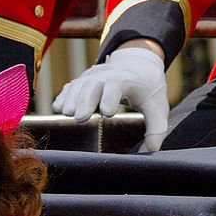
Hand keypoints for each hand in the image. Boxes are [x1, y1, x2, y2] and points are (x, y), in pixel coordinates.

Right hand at [52, 45, 168, 150]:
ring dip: (71, 99)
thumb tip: (154, 150)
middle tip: (80, 119)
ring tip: (65, 114)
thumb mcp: (158, 106)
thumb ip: (157, 127)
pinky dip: (63, 96)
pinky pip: (71, 87)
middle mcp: (107, 75)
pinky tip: (57, 108)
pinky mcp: (83, 81)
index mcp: (126, 80)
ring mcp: (93, 77)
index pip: (116, 85)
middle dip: (85, 101)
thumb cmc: (148, 89)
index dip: (110, 98)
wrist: (138, 65)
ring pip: (79, 85)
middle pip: (92, 85)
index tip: (107, 114)